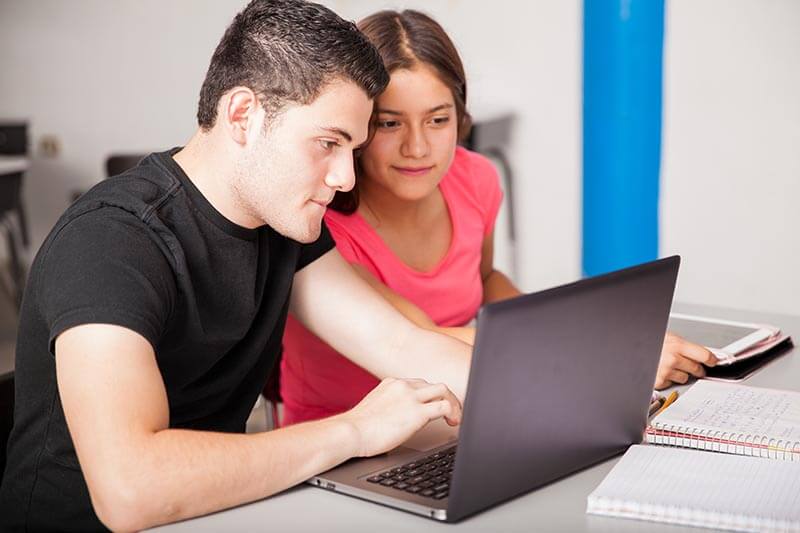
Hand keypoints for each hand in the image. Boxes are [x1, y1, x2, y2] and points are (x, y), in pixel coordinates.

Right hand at [337, 377, 461, 456]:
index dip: (430, 396)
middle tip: (450, 412)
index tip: (433, 407)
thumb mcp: (375, 408)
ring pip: (443, 390)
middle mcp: (403, 385)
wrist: (351, 432)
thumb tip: (398, 420)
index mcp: (392, 383)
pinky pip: (445, 406)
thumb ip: (390, 406)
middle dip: (445, 397)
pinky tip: (452, 422)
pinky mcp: (418, 412)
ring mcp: (411, 397)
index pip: (419, 384)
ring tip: (455, 417)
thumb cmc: (357, 429)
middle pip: (433, 385)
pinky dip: (454, 412)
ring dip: (453, 403)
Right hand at [654, 332, 717, 388]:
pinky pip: (672, 384)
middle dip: (696, 368)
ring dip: (680, 374)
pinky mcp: (660, 381)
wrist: (632, 351)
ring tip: (669, 366)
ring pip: (685, 378)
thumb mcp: (668, 338)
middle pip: (697, 369)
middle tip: (691, 365)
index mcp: (677, 344)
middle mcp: (673, 358)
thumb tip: (700, 352)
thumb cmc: (650, 344)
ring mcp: (667, 371)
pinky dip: (668, 379)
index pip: (705, 355)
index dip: (711, 360)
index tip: (713, 361)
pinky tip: (662, 371)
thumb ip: (684, 346)